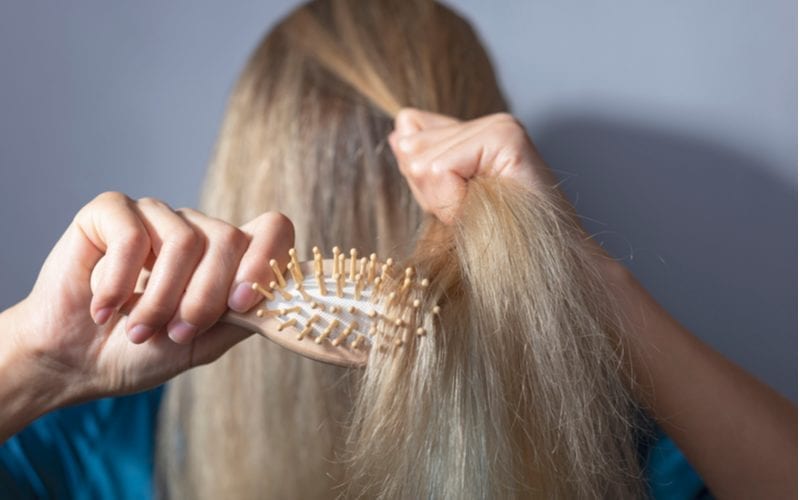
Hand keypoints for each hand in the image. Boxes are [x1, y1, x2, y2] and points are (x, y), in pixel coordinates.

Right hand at [11, 192, 292, 404]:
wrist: (73, 362)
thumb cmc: (141, 351)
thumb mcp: (203, 342)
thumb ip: (243, 317)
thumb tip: (283, 296)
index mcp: (227, 256)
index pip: (273, 229)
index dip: (267, 260)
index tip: (241, 304)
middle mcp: (197, 229)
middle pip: (229, 239)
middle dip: (204, 298)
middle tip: (175, 332)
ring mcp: (155, 215)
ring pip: (185, 241)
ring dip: (159, 299)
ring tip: (138, 329)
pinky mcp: (110, 211)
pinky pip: (132, 236)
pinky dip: (118, 284)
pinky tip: (104, 308)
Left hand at [388, 108, 556, 223]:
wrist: (550, 264)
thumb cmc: (500, 239)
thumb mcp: (447, 203)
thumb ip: (423, 165)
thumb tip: (398, 133)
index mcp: (474, 131)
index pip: (409, 135)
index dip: (424, 183)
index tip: (461, 204)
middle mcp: (488, 122)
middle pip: (412, 148)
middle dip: (431, 193)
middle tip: (472, 210)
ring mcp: (499, 125)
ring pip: (422, 160)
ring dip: (444, 201)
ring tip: (482, 210)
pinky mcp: (505, 137)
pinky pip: (441, 168)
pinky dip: (453, 200)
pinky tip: (486, 205)